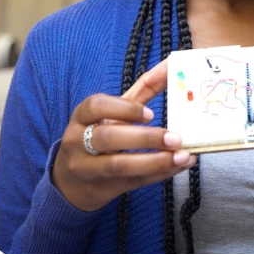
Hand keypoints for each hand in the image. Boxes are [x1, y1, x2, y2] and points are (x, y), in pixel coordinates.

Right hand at [51, 59, 195, 211]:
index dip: (123, 108)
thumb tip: (172, 64)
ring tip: (183, 156)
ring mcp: (88, 168)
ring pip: (119, 165)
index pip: (96, 106)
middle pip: (109, 137)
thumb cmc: (100, 135)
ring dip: (155, 161)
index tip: (150, 113)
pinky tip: (179, 166)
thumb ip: (143, 89)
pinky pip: (133, 182)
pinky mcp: (102, 188)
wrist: (70, 182)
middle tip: (176, 138)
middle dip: (145, 138)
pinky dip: (159, 174)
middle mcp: (79, 141)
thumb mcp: (113, 112)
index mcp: (82, 117)